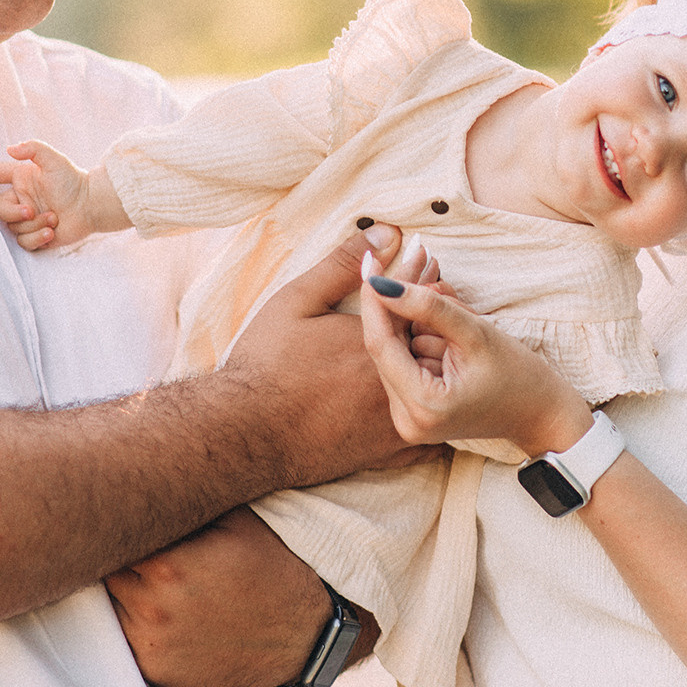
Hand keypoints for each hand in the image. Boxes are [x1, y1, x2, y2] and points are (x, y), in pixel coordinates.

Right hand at [0, 140, 105, 249]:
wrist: (93, 204)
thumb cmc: (74, 180)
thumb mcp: (54, 159)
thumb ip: (33, 149)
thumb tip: (9, 149)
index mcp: (21, 179)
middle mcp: (21, 198)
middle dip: (14, 212)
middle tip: (32, 210)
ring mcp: (28, 218)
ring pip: (13, 228)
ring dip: (34, 225)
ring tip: (54, 219)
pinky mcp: (36, 235)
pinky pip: (24, 243)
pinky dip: (37, 238)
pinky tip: (52, 232)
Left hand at [106, 506, 334, 686]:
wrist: (305, 634)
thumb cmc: (274, 566)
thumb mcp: (239, 519)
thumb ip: (191, 498)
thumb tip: (150, 470)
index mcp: (167, 561)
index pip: (111, 535)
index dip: (118, 523)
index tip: (125, 516)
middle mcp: (151, 605)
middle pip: (106, 570)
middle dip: (118, 555)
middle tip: (139, 545)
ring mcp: (151, 642)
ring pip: (110, 604)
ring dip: (123, 589)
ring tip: (153, 578)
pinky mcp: (156, 669)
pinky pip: (123, 638)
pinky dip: (132, 622)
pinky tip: (161, 609)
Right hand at [224, 224, 439, 484]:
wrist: (247, 436)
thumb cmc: (266, 364)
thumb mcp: (298, 301)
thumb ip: (344, 265)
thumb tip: (386, 233)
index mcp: (377, 342)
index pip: (412, 298)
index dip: (419, 275)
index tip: (426, 257)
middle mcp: (395, 381)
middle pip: (430, 340)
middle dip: (433, 314)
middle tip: (439, 288)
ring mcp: (395, 420)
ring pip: (434, 384)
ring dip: (436, 357)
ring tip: (433, 336)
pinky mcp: (390, 452)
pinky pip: (430, 433)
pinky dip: (433, 407)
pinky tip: (426, 392)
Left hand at [359, 273, 592, 456]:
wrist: (540, 413)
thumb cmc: (518, 375)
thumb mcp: (475, 332)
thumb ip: (427, 306)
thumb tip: (381, 284)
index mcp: (422, 406)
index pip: (380, 343)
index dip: (376, 299)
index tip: (371, 263)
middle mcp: (407, 419)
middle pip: (387, 344)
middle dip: (406, 301)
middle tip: (425, 260)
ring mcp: (409, 417)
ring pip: (399, 347)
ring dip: (424, 320)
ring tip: (466, 315)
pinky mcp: (415, 410)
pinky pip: (409, 359)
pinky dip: (427, 335)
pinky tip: (454, 328)